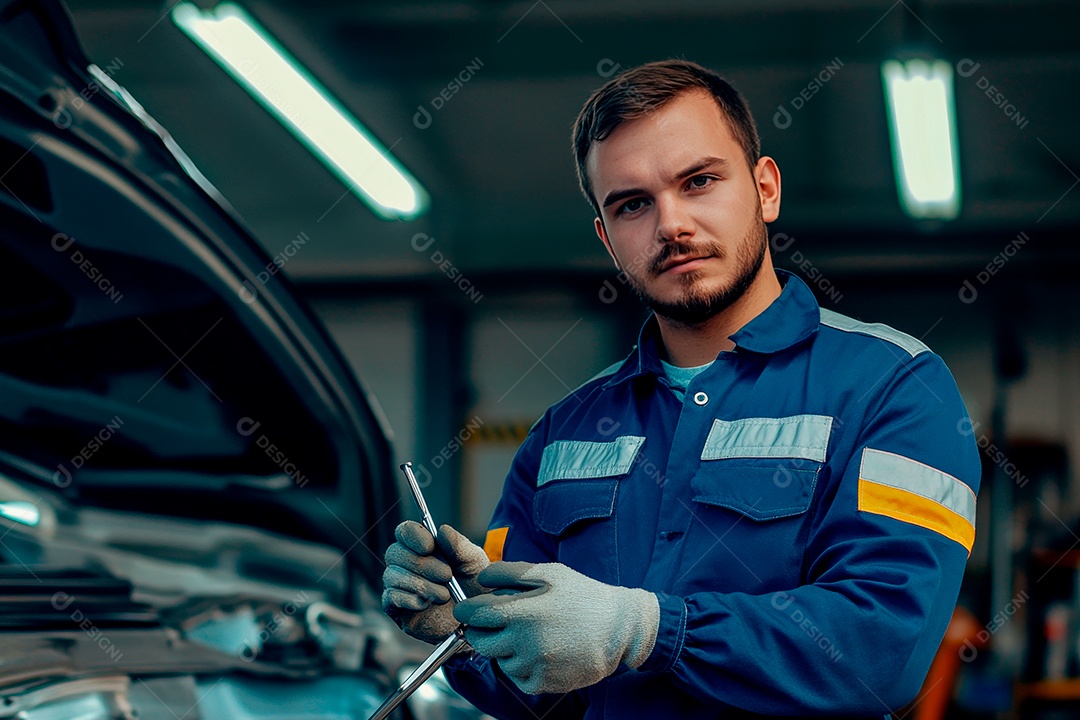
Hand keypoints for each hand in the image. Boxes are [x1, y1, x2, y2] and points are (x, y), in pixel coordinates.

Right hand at [382, 521, 489, 643]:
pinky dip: (409, 599)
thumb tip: (442, 530)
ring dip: (420, 584)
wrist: (476, 617)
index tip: (429, 546)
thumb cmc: (473, 584)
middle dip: (422, 564)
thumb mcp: (473, 561)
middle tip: (447, 575)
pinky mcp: (396, 609)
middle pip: (395, 553)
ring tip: (444, 595)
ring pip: (392, 576)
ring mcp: (398, 585)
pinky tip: (426, 604)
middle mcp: (405, 563)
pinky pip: (390, 598)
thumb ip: (459, 545)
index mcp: (421, 545)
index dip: (413, 536)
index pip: (404, 531)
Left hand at [453, 561, 659, 693]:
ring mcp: (535, 666)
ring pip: (499, 660)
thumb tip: (482, 578)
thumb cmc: (582, 596)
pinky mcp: (544, 684)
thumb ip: (511, 572)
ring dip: (504, 648)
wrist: (619, 628)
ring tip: (529, 634)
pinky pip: (516, 677)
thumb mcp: (550, 572)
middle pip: (480, 641)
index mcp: (524, 611)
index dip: (466, 611)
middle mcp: (526, 642)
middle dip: (481, 630)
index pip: (475, 615)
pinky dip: (520, 666)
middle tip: (494, 622)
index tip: (466, 609)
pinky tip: (539, 650)